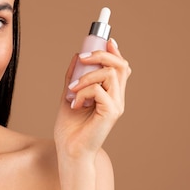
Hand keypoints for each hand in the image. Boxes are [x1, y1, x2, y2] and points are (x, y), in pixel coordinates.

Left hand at [54, 39, 131, 159]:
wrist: (69, 150)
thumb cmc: (70, 128)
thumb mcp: (69, 95)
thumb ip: (74, 77)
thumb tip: (77, 56)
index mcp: (110, 94)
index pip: (120, 68)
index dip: (115, 52)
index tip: (106, 39)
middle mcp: (117, 98)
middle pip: (120, 65)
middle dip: (101, 54)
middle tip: (83, 57)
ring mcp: (116, 105)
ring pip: (109, 73)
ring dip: (86, 77)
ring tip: (72, 90)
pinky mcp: (111, 112)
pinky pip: (98, 89)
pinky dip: (82, 92)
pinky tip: (74, 104)